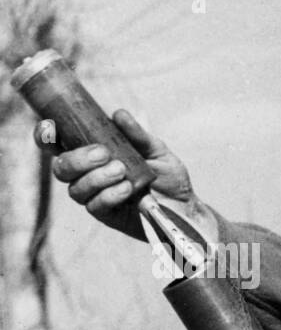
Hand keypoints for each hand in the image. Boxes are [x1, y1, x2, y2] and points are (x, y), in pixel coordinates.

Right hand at [35, 109, 204, 241]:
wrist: (186, 206)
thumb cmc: (167, 176)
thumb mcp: (156, 150)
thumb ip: (137, 135)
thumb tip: (118, 114)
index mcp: (92, 154)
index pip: (58, 145)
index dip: (46, 136)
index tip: (51, 126)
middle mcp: (87, 175)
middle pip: (61, 167)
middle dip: (77, 158)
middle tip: (104, 153)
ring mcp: (94, 196)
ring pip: (75, 188)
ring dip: (96, 177)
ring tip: (122, 170)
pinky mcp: (106, 215)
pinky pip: (95, 205)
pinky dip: (110, 194)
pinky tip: (127, 188)